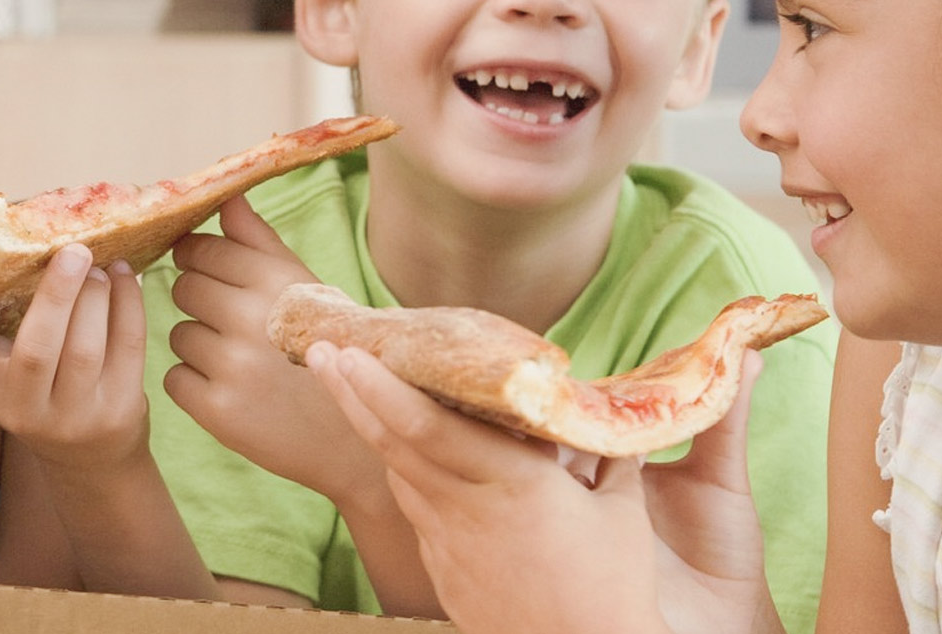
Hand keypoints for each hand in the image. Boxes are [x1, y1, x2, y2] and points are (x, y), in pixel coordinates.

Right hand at [0, 244, 150, 473]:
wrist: (86, 452)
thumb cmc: (23, 388)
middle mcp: (22, 408)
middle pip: (35, 351)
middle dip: (55, 296)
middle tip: (72, 248)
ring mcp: (73, 414)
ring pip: (85, 350)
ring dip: (94, 298)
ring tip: (97, 263)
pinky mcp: (118, 409)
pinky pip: (126, 348)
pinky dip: (128, 304)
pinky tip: (122, 276)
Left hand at [163, 197, 383, 504]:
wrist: (354, 440)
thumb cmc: (328, 353)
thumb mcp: (307, 290)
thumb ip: (260, 242)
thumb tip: (225, 197)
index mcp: (277, 280)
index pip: (202, 250)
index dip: (200, 260)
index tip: (211, 274)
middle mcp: (252, 317)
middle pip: (184, 288)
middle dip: (200, 302)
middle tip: (231, 324)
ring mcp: (232, 365)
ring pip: (178, 334)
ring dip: (199, 346)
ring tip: (239, 362)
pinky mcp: (217, 409)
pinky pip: (174, 378)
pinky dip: (194, 384)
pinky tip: (231, 390)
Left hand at [314, 344, 773, 633]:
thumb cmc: (610, 588)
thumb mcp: (621, 512)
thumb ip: (610, 457)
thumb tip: (609, 420)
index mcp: (512, 482)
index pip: (427, 426)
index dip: (381, 387)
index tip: (349, 353)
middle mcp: (466, 507)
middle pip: (392, 443)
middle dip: (350, 394)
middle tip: (321, 352)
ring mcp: (446, 541)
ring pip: (398, 474)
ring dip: (371, 429)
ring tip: (350, 388)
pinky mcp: (442, 568)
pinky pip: (415, 508)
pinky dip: (403, 472)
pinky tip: (400, 452)